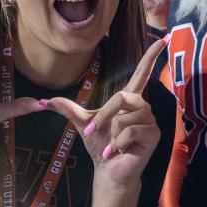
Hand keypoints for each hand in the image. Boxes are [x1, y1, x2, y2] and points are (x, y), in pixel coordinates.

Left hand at [40, 38, 166, 190]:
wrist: (107, 169)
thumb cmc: (99, 144)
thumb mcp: (82, 123)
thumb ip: (66, 108)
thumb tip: (42, 100)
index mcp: (129, 99)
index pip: (142, 72)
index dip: (151, 55)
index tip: (164, 37)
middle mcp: (142, 105)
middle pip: (122, 97)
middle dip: (103, 117)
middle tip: (92, 133)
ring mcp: (150, 120)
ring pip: (124, 117)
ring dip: (111, 134)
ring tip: (113, 144)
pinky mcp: (154, 133)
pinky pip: (130, 131)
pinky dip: (118, 143)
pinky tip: (118, 151)